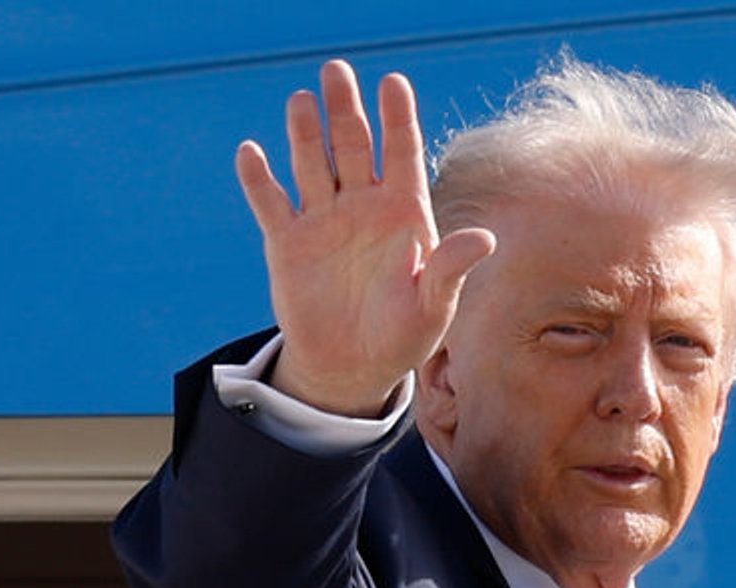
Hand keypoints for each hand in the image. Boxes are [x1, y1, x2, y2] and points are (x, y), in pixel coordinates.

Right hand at [235, 61, 496, 416]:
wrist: (353, 368)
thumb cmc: (403, 335)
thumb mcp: (433, 306)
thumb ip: (451, 268)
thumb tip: (485, 239)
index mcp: (404, 213)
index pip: (403, 153)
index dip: (399, 118)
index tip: (393, 82)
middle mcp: (363, 206)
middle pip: (354, 145)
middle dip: (345, 110)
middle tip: (336, 71)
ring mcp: (324, 220)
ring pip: (312, 164)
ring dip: (305, 134)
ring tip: (302, 101)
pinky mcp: (287, 242)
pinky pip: (270, 203)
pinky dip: (258, 180)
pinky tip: (250, 152)